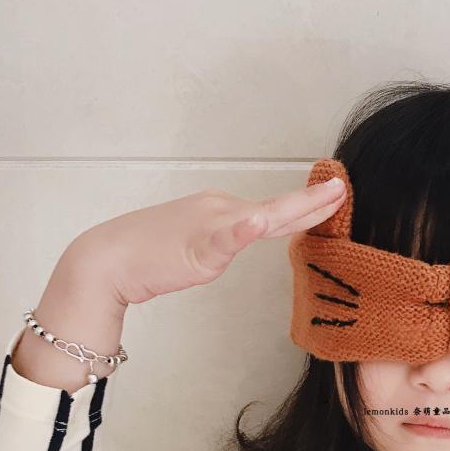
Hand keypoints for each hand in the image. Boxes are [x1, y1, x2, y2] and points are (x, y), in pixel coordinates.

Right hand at [11, 171, 346, 390]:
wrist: (105, 262)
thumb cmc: (143, 258)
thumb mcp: (192, 246)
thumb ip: (221, 243)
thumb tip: (241, 239)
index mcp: (220, 210)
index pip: (273, 210)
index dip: (306, 205)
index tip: (334, 196)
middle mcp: (219, 210)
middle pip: (277, 211)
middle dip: (315, 203)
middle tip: (345, 188)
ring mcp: (209, 225)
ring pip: (263, 218)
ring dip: (298, 208)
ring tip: (331, 196)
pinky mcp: (196, 245)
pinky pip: (226, 237)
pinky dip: (245, 229)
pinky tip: (260, 220)